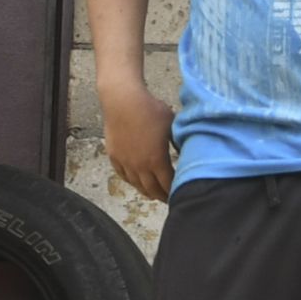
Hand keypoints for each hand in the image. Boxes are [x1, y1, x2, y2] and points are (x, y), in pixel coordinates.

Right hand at [100, 82, 175, 201]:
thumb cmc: (150, 109)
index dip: (175, 191)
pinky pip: (123, 175)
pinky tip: (136, 181)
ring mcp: (125, 162)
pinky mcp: (114, 156)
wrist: (123, 100)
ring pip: (136, 185)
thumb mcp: (172, 125)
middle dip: (162, 196)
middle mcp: (139, 166)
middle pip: (152, 189)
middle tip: (169, 199)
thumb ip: (179, 142)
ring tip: (154, 194)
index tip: (181, 194)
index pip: (168, 184)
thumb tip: (187, 151)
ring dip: (146, 191)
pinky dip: (131, 181)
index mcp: (157, 161)